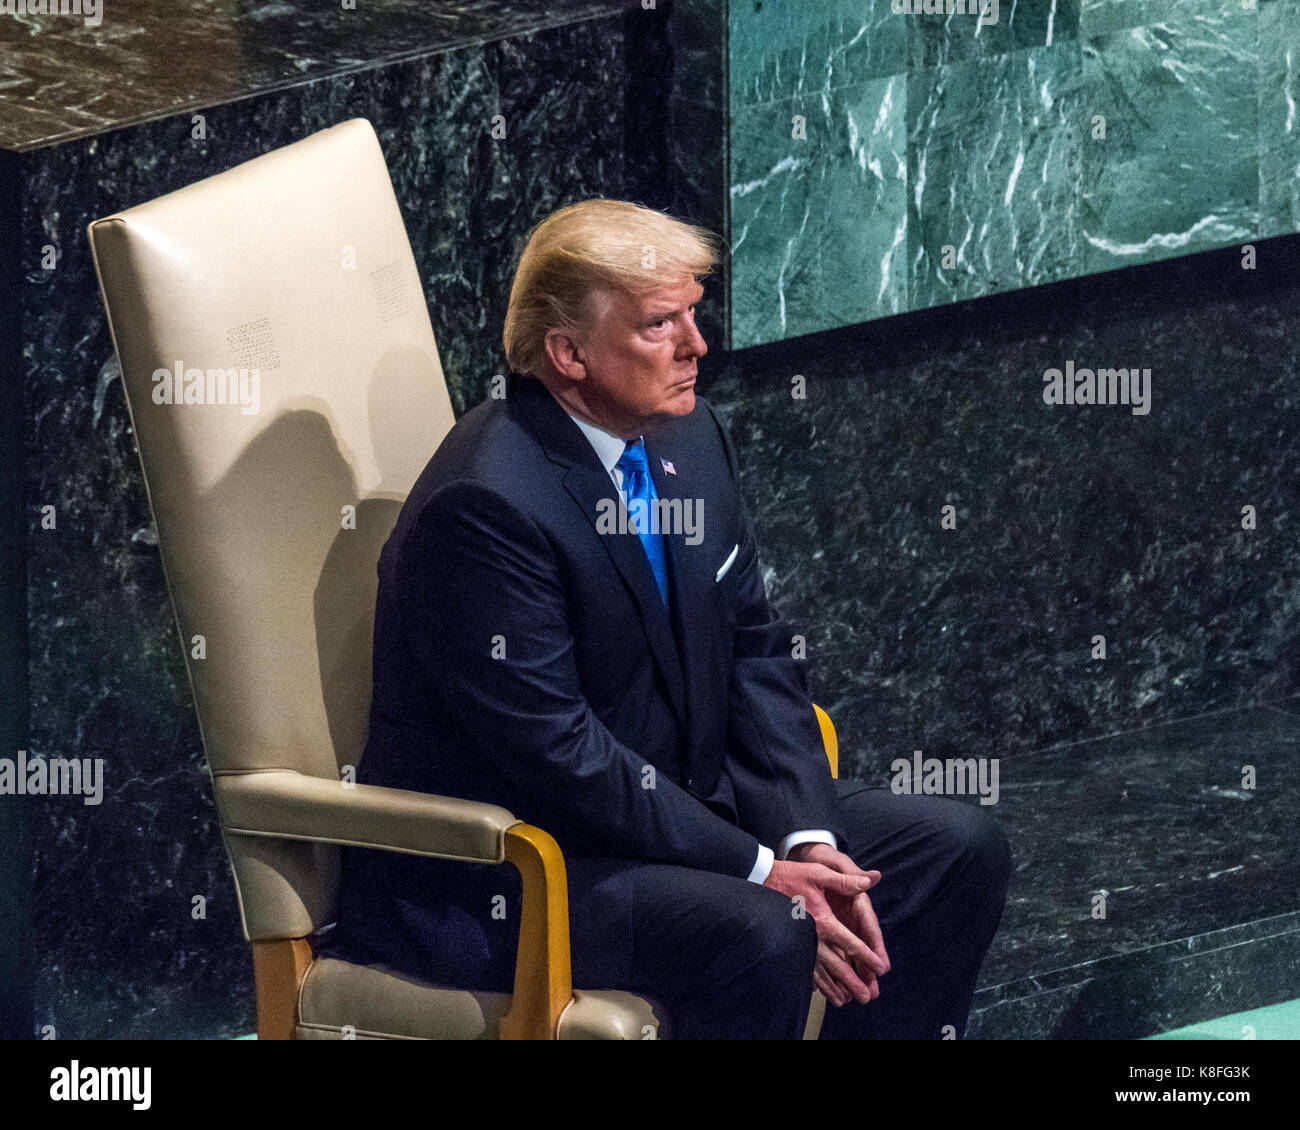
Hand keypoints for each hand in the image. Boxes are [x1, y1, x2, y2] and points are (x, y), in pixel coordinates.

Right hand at [763, 845, 888, 1007]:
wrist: (760, 881)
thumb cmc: (791, 876)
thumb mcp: (819, 874)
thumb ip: (845, 881)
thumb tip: (869, 881)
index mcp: (825, 922)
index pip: (852, 944)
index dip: (868, 958)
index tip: (881, 970)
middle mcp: (813, 938)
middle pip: (837, 966)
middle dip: (853, 983)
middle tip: (866, 998)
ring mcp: (800, 944)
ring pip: (820, 973)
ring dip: (833, 988)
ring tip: (844, 1002)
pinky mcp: (790, 946)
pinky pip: (804, 969)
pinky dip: (814, 982)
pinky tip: (819, 991)